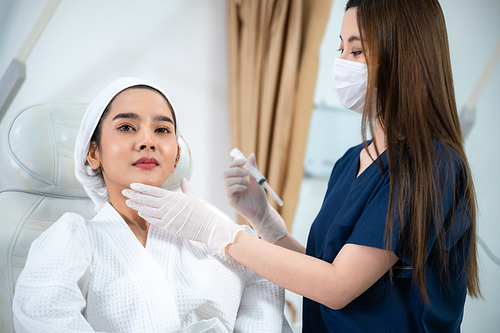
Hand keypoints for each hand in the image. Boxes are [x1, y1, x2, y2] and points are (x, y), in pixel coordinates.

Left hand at [123, 179, 243, 255]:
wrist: (207, 226)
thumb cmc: (201, 212)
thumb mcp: (193, 197)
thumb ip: (185, 188)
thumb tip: (183, 180)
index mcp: (174, 196)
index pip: (153, 190)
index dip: (141, 188)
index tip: (132, 185)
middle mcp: (169, 205)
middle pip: (147, 199)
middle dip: (134, 195)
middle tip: (125, 192)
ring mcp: (167, 216)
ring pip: (147, 209)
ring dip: (137, 205)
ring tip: (128, 202)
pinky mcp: (168, 226)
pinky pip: (152, 220)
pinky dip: (145, 215)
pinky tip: (139, 212)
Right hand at [223, 153, 286, 242]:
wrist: (262, 210)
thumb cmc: (258, 197)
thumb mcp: (256, 180)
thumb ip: (252, 168)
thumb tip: (251, 154)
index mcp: (236, 179)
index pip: (231, 167)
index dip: (236, 162)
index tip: (244, 161)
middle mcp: (231, 185)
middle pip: (225, 173)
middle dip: (236, 170)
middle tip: (246, 173)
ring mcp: (230, 193)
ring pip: (227, 181)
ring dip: (239, 179)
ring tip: (248, 184)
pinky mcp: (231, 200)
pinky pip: (229, 189)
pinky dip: (237, 186)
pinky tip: (245, 189)